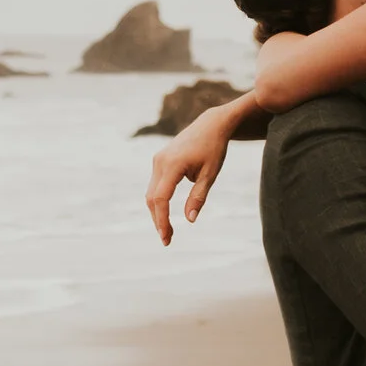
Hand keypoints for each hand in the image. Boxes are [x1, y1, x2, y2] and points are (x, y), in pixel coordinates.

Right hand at [145, 99, 248, 242]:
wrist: (211, 125)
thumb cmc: (214, 149)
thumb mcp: (210, 175)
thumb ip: (198, 197)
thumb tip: (189, 219)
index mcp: (173, 165)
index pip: (161, 198)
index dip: (162, 220)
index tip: (167, 237)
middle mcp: (160, 162)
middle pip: (152, 198)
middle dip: (158, 220)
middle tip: (167, 240)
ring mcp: (158, 160)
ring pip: (151, 193)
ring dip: (157, 212)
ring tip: (168, 231)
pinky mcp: (160, 160)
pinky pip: (155, 185)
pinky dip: (159, 201)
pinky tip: (166, 214)